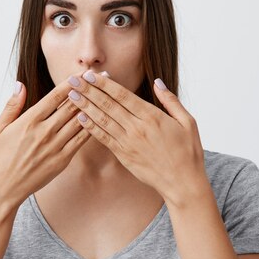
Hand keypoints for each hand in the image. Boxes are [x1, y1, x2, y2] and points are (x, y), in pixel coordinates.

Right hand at [0, 70, 91, 208]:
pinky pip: (80, 140)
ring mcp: (55, 146)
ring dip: (94, 106)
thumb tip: (20, 84)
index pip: (55, 96)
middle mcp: (45, 132)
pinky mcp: (62, 160)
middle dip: (89, 89)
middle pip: (72, 105)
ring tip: (107, 93)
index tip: (84, 72)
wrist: (3, 189)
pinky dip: (90, 127)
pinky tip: (99, 118)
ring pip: (79, 121)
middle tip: (103, 77)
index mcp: (29, 121)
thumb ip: (12, 106)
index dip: (72, 82)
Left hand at [66, 70, 208, 204]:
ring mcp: (128, 143)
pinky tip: (80, 118)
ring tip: (71, 96)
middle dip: (88, 91)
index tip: (90, 75)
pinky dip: (91, 128)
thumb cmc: (188, 152)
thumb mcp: (187, 122)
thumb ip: (170, 101)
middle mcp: (137, 128)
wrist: (183, 183)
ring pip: (102, 120)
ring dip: (85, 107)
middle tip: (72, 79)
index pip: (123, 96)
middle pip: (108, 105)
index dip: (104, 84)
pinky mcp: (124, 156)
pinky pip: (104, 139)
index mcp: (152, 116)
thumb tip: (157, 82)